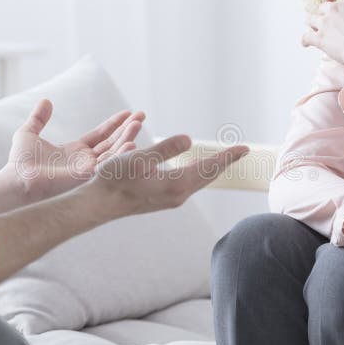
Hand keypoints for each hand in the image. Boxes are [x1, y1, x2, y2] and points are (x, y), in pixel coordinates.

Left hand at [2, 99, 144, 203]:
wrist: (16, 180)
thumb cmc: (20, 163)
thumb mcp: (29, 133)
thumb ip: (39, 118)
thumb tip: (46, 101)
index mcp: (74, 151)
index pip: (100, 135)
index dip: (114, 124)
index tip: (128, 112)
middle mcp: (85, 161)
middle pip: (112, 142)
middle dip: (127, 129)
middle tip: (142, 115)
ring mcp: (88, 171)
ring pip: (114, 152)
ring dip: (128, 137)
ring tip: (139, 124)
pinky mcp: (88, 178)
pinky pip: (109, 165)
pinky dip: (122, 155)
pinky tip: (133, 143)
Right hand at [86, 135, 248, 217]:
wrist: (99, 204)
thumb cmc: (115, 180)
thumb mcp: (139, 158)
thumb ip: (166, 148)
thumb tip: (188, 140)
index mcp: (177, 184)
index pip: (209, 167)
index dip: (227, 156)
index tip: (244, 149)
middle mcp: (178, 195)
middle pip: (208, 176)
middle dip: (224, 163)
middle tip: (240, 152)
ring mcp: (170, 199)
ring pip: (199, 182)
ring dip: (211, 170)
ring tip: (222, 160)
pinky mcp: (162, 200)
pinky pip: (189, 185)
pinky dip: (198, 175)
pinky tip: (196, 171)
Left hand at [302, 0, 343, 92]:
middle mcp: (333, 9)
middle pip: (321, 6)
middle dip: (324, 13)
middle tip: (328, 20)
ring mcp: (324, 24)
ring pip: (311, 20)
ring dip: (314, 25)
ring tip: (318, 30)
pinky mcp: (318, 39)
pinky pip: (305, 37)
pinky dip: (305, 40)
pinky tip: (306, 43)